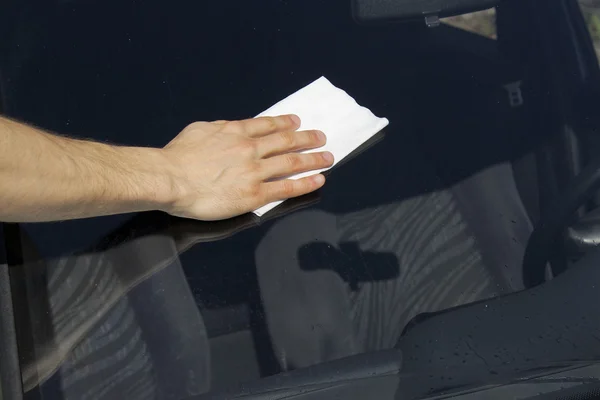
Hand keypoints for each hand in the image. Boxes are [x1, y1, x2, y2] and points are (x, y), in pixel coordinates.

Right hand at [160, 115, 332, 219]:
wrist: (171, 179)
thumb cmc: (178, 157)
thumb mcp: (199, 130)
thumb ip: (220, 128)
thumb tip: (230, 127)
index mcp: (235, 132)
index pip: (267, 125)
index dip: (285, 123)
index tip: (297, 122)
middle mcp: (250, 149)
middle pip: (285, 142)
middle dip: (306, 139)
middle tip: (321, 138)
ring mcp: (255, 171)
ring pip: (291, 162)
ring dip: (313, 159)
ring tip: (327, 157)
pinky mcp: (255, 194)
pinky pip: (286, 188)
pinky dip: (305, 183)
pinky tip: (318, 180)